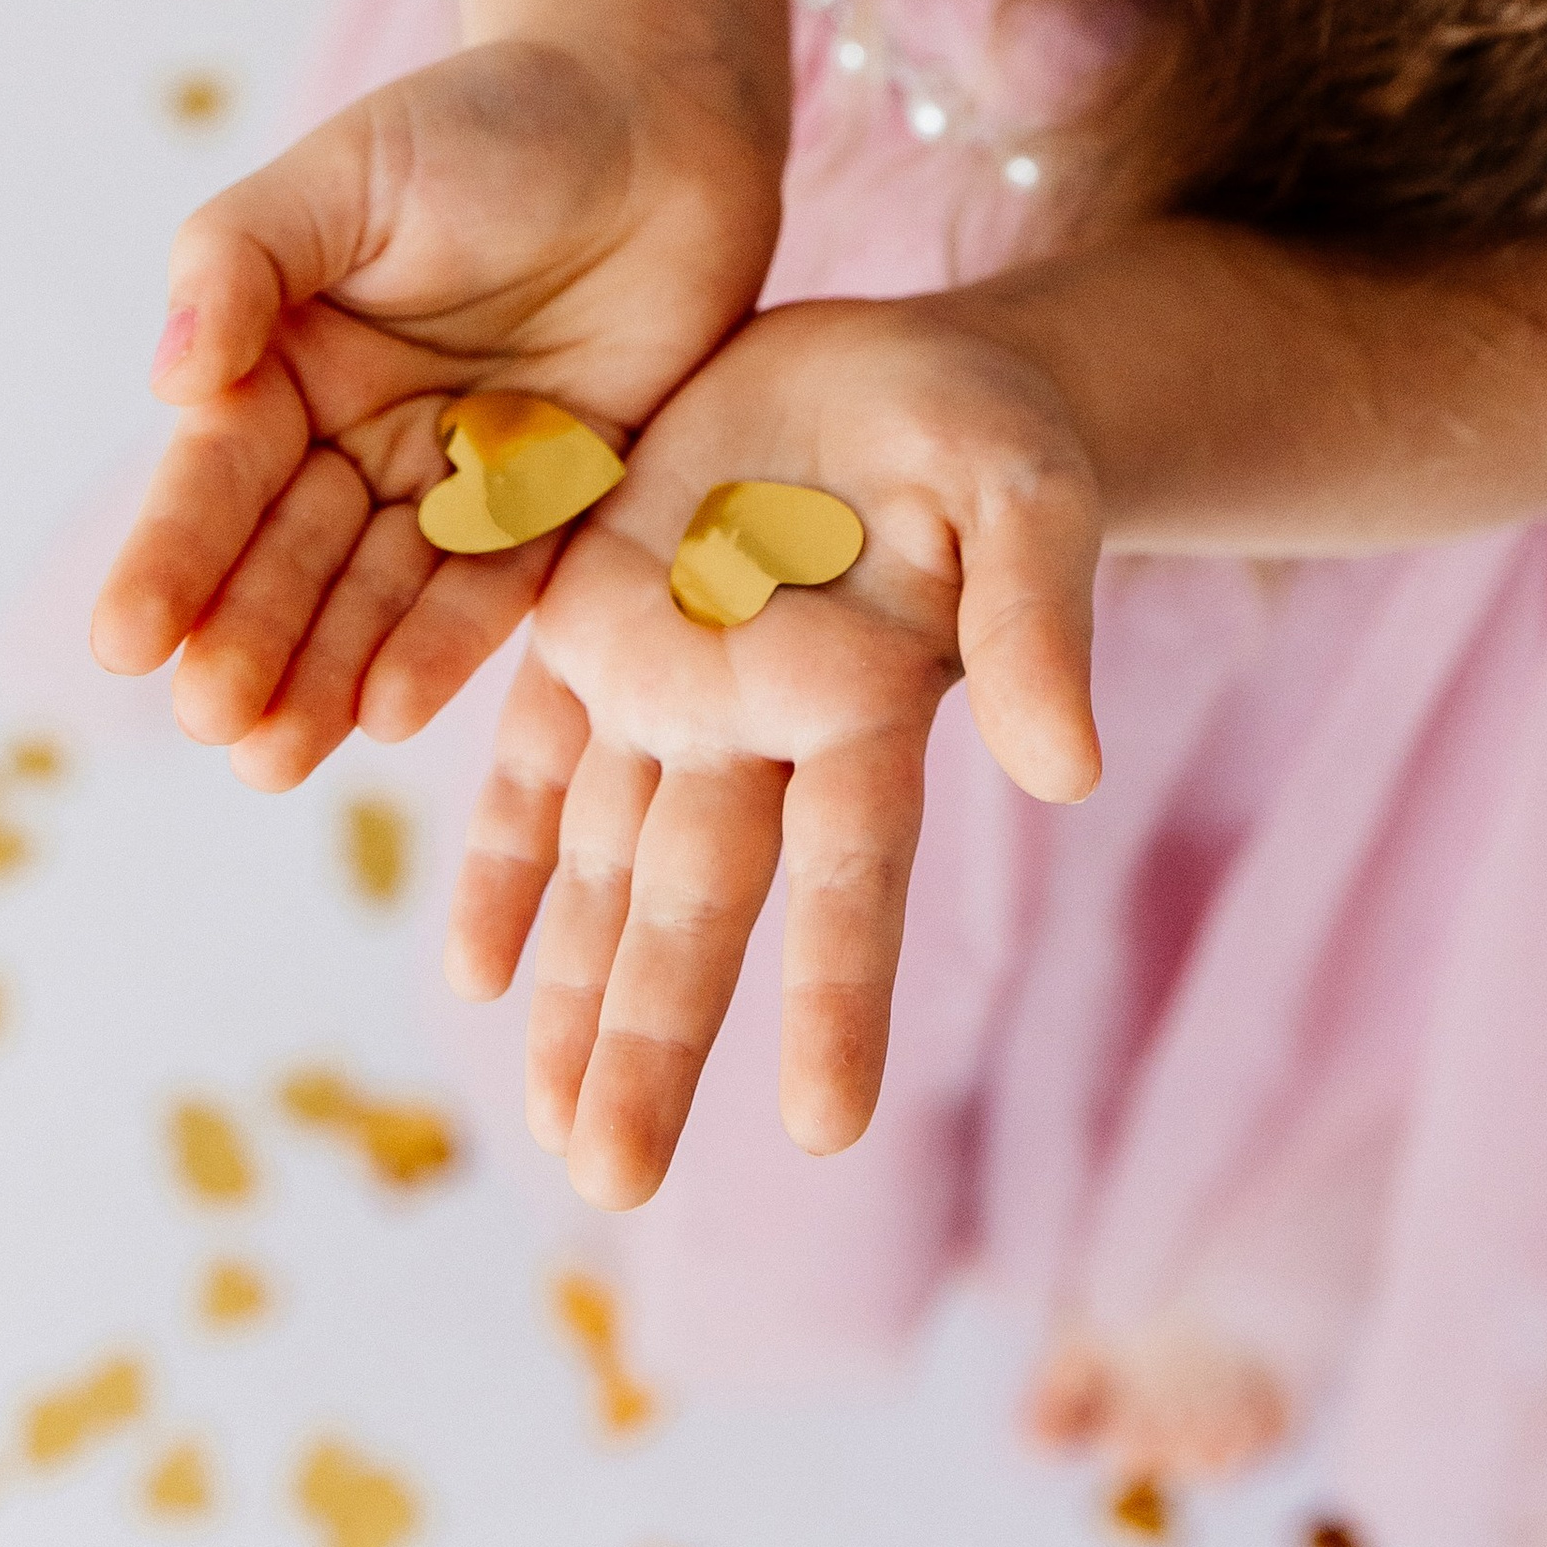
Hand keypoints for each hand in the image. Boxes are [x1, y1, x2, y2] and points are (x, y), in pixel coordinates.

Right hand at [89, 39, 781, 787]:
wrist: (659, 112)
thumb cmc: (488, 122)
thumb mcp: (343, 174)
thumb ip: (241, 262)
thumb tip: (169, 379)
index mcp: (288, 363)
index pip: (218, 476)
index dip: (173, 557)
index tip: (126, 641)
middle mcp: (364, 435)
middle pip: (293, 558)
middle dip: (249, 641)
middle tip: (214, 722)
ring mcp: (463, 475)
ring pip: (380, 594)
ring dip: (327, 674)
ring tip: (277, 754)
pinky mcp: (563, 496)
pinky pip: (499, 582)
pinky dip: (446, 643)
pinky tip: (394, 710)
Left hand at [447, 296, 1102, 1208]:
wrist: (894, 366)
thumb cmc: (988, 431)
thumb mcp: (1025, 492)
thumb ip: (1036, 620)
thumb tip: (1069, 770)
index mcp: (868, 701)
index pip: (851, 873)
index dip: (837, 994)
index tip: (828, 1129)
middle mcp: (762, 723)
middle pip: (698, 900)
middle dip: (654, 1038)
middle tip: (611, 1181)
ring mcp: (672, 679)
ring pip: (608, 860)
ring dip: (576, 995)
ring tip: (548, 1131)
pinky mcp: (594, 615)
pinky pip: (537, 757)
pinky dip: (505, 860)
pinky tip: (477, 971)